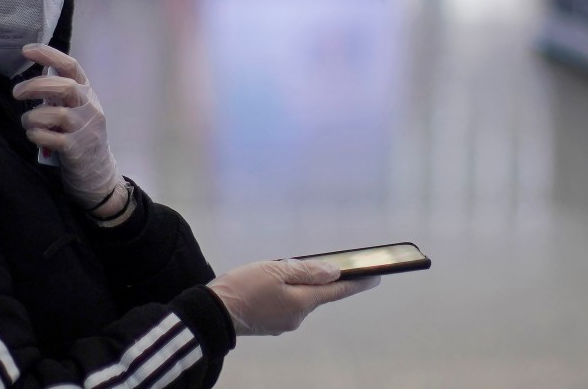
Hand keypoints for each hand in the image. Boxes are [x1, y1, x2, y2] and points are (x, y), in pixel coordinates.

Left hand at [13, 44, 124, 212]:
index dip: (49, 55)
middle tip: (17, 92)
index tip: (27, 50)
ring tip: (28, 123)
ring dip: (33, 117)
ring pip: (55, 114)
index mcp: (88, 93)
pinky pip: (50, 137)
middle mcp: (89, 107)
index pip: (71, 66)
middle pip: (64, 87)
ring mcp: (85, 128)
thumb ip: (61, 92)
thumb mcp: (76, 110)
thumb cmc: (81, 135)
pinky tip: (34, 136)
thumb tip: (41, 70)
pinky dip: (36, 134)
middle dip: (35, 86)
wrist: (97, 172)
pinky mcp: (76, 149)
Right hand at [206, 260, 379, 335]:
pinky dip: (281, 293)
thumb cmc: (243, 288)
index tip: (375, 276)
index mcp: (302, 303)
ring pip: (297, 298)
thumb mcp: (276, 270)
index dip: (357, 282)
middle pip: (315, 294)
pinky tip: (264, 285)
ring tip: (270, 272)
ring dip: (293, 284)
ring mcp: (283, 323)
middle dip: (313, 278)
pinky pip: (283, 304)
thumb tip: (334, 272)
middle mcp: (297, 317)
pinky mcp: (269, 324)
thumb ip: (307, 271)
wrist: (211, 313)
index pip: (337, 291)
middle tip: (297, 263)